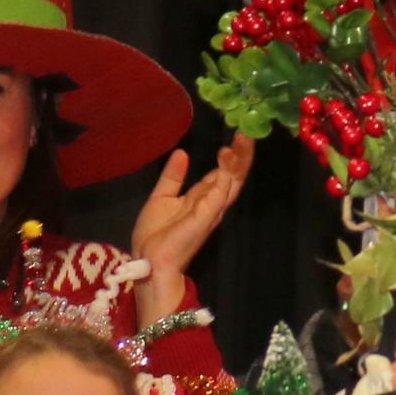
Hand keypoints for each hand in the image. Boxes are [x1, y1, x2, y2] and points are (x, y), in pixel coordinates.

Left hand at [123, 135, 254, 322]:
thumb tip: (182, 152)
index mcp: (202, 199)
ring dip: (238, 161)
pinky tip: (225, 159)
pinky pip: (218, 196)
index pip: (222, 174)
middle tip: (247, 132)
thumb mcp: (162, 197)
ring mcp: (209, 212)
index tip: (234, 136)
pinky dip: (223, 178)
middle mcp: (211, 204)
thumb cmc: (155, 236)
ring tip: (242, 139)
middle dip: (242, 155)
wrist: (148, 261)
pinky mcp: (203, 219)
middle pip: (233, 176)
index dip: (230, 156)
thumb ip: (173, 177)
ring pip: (231, 182)